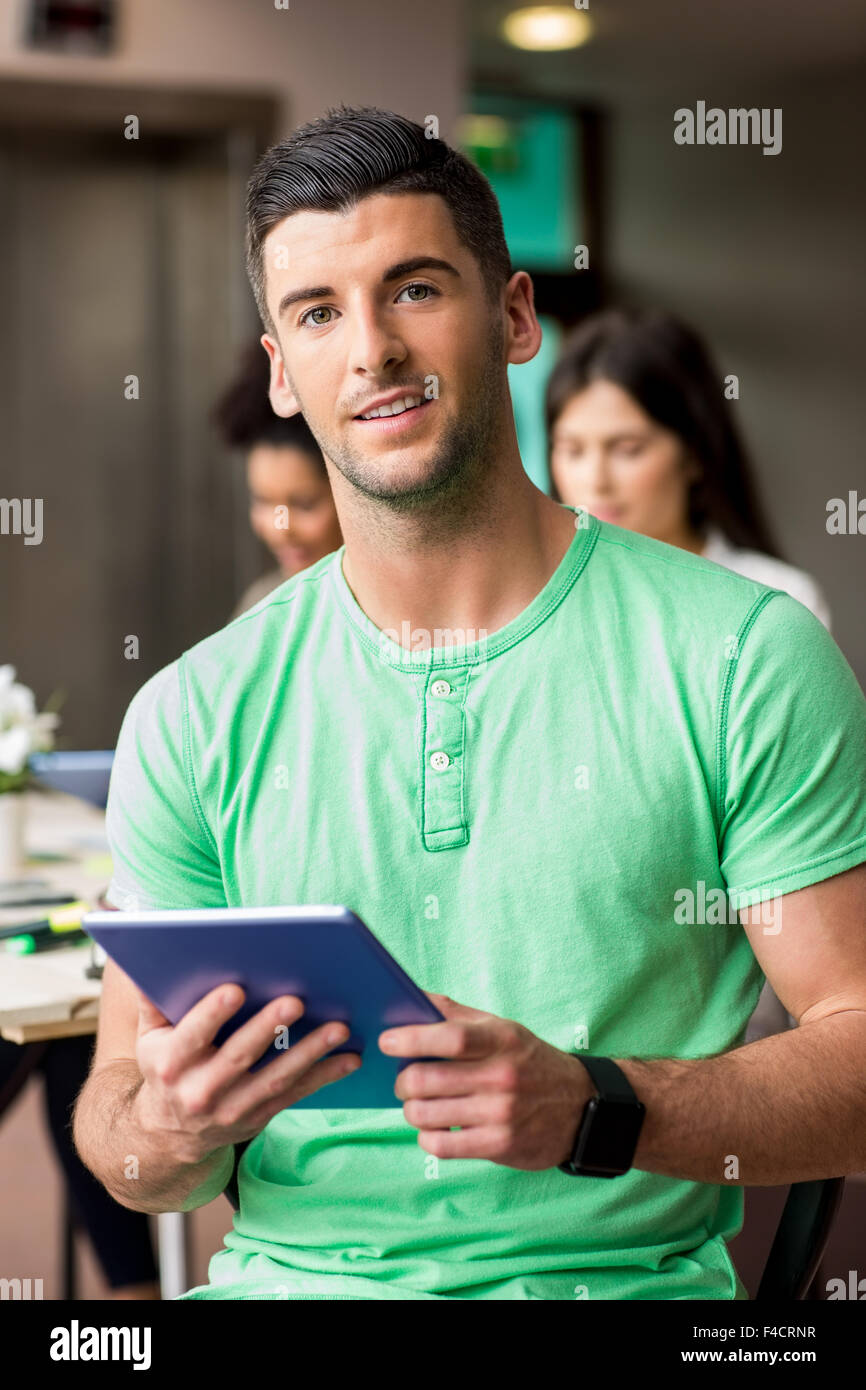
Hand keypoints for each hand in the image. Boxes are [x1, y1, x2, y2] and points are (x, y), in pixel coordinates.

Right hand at [133, 985, 360, 1163]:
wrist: (168, 1134)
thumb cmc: (164, 1068)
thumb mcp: (149, 1038)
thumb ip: (153, 1000)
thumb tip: (150, 957)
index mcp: (170, 1064)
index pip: (191, 1036)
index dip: (211, 1014)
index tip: (235, 989)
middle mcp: (200, 1091)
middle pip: (238, 1057)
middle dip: (268, 1028)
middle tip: (295, 1000)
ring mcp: (232, 1108)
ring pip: (274, 1079)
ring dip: (309, 1053)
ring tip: (339, 1027)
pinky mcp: (258, 1118)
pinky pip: (295, 1095)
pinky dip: (325, 1076)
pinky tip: (350, 1058)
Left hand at [379, 994, 592, 1169]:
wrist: (581, 1106)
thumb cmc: (530, 1062)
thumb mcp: (503, 1029)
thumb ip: (458, 1015)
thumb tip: (414, 997)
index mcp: (502, 1040)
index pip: (449, 1037)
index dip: (411, 1038)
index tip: (387, 1041)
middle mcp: (502, 1076)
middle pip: (427, 1079)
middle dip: (402, 1081)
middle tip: (403, 1081)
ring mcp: (501, 1114)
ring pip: (427, 1114)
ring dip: (411, 1110)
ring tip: (417, 1105)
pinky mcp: (499, 1145)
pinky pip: (441, 1146)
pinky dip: (427, 1137)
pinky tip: (434, 1129)